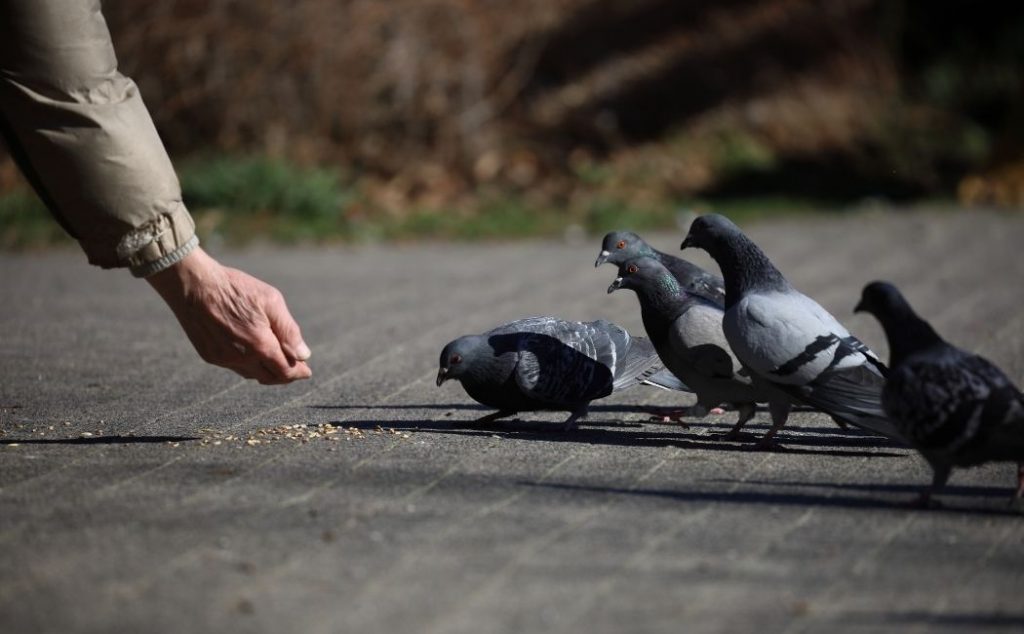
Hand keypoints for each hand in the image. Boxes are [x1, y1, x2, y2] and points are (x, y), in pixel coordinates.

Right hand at [146, 247, 311, 383]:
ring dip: (266, 371)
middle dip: (285, 375)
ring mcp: (223, 359)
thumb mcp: (270, 301)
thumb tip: (303, 355)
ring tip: (276, 361)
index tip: (306, 371)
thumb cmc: (235, 289)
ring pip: (252, 374)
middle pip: (270, 377)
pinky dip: (248, 365)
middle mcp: (241, 358)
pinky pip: (234, 367)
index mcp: (260, 346)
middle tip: (295, 368)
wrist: (193, 285)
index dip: (298, 373)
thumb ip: (289, 331)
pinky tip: (252, 355)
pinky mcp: (209, 356)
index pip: (285, 371)